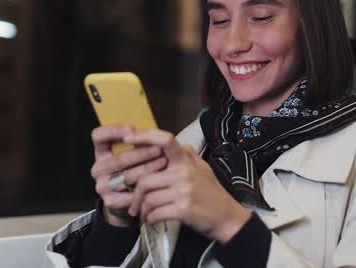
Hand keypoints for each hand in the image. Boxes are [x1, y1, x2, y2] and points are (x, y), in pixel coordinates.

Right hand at [90, 124, 167, 226]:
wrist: (127, 201)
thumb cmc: (133, 170)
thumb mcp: (131, 155)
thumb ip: (136, 143)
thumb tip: (151, 133)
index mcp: (100, 153)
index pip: (98, 137)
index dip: (113, 131)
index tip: (131, 129)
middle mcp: (98, 169)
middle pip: (119, 158)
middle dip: (141, 153)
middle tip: (160, 149)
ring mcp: (102, 186)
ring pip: (127, 175)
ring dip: (148, 168)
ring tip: (164, 163)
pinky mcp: (110, 201)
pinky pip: (130, 193)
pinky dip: (146, 188)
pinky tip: (158, 182)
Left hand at [124, 129, 250, 242]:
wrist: (227, 217)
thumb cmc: (212, 192)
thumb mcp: (203, 168)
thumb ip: (187, 154)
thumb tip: (172, 142)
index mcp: (186, 161)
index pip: (165, 140)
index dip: (144, 136)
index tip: (128, 138)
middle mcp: (184, 173)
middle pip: (145, 178)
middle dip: (134, 194)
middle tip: (132, 203)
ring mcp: (184, 191)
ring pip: (148, 198)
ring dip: (141, 209)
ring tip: (142, 214)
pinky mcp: (183, 209)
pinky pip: (155, 213)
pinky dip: (149, 218)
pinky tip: (151, 219)